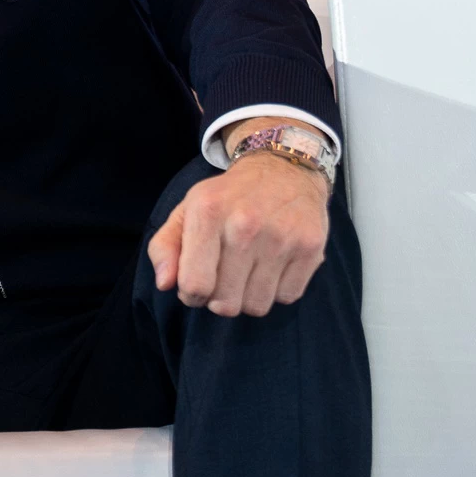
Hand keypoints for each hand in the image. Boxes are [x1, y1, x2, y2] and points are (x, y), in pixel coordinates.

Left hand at [147, 149, 329, 317]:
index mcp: (208, 212)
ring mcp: (281, 237)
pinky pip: (287, 297)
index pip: (194, 285)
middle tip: (224, 275)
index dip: (191, 294)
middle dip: (220, 298)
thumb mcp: (187, 210)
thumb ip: (164, 246)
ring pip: (256, 306)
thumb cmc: (228, 198)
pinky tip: (273, 264)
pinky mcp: (310, 247)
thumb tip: (165, 284)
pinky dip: (278, 289)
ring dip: (248, 296)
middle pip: (225, 304)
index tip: (198, 281)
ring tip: (248, 269)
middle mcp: (245, 224)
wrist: (284, 169)